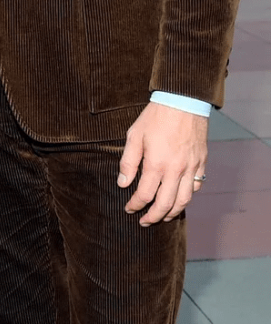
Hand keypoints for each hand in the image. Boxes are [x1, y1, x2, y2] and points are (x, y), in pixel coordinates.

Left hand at [117, 102, 207, 225]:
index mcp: (157, 164)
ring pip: (184, 200)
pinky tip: (179, 198)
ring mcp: (191, 168)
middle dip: (153, 217)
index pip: (144, 195)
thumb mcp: (134, 136)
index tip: (129, 209)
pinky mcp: (201, 162)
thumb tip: (122, 183)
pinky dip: (187, 196)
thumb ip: (128, 162)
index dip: (135, 205)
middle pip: (165, 204)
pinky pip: (197, 186)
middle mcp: (176, 170)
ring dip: (172, 212)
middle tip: (144, 222)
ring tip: (162, 216)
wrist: (183, 101)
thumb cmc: (156, 117)